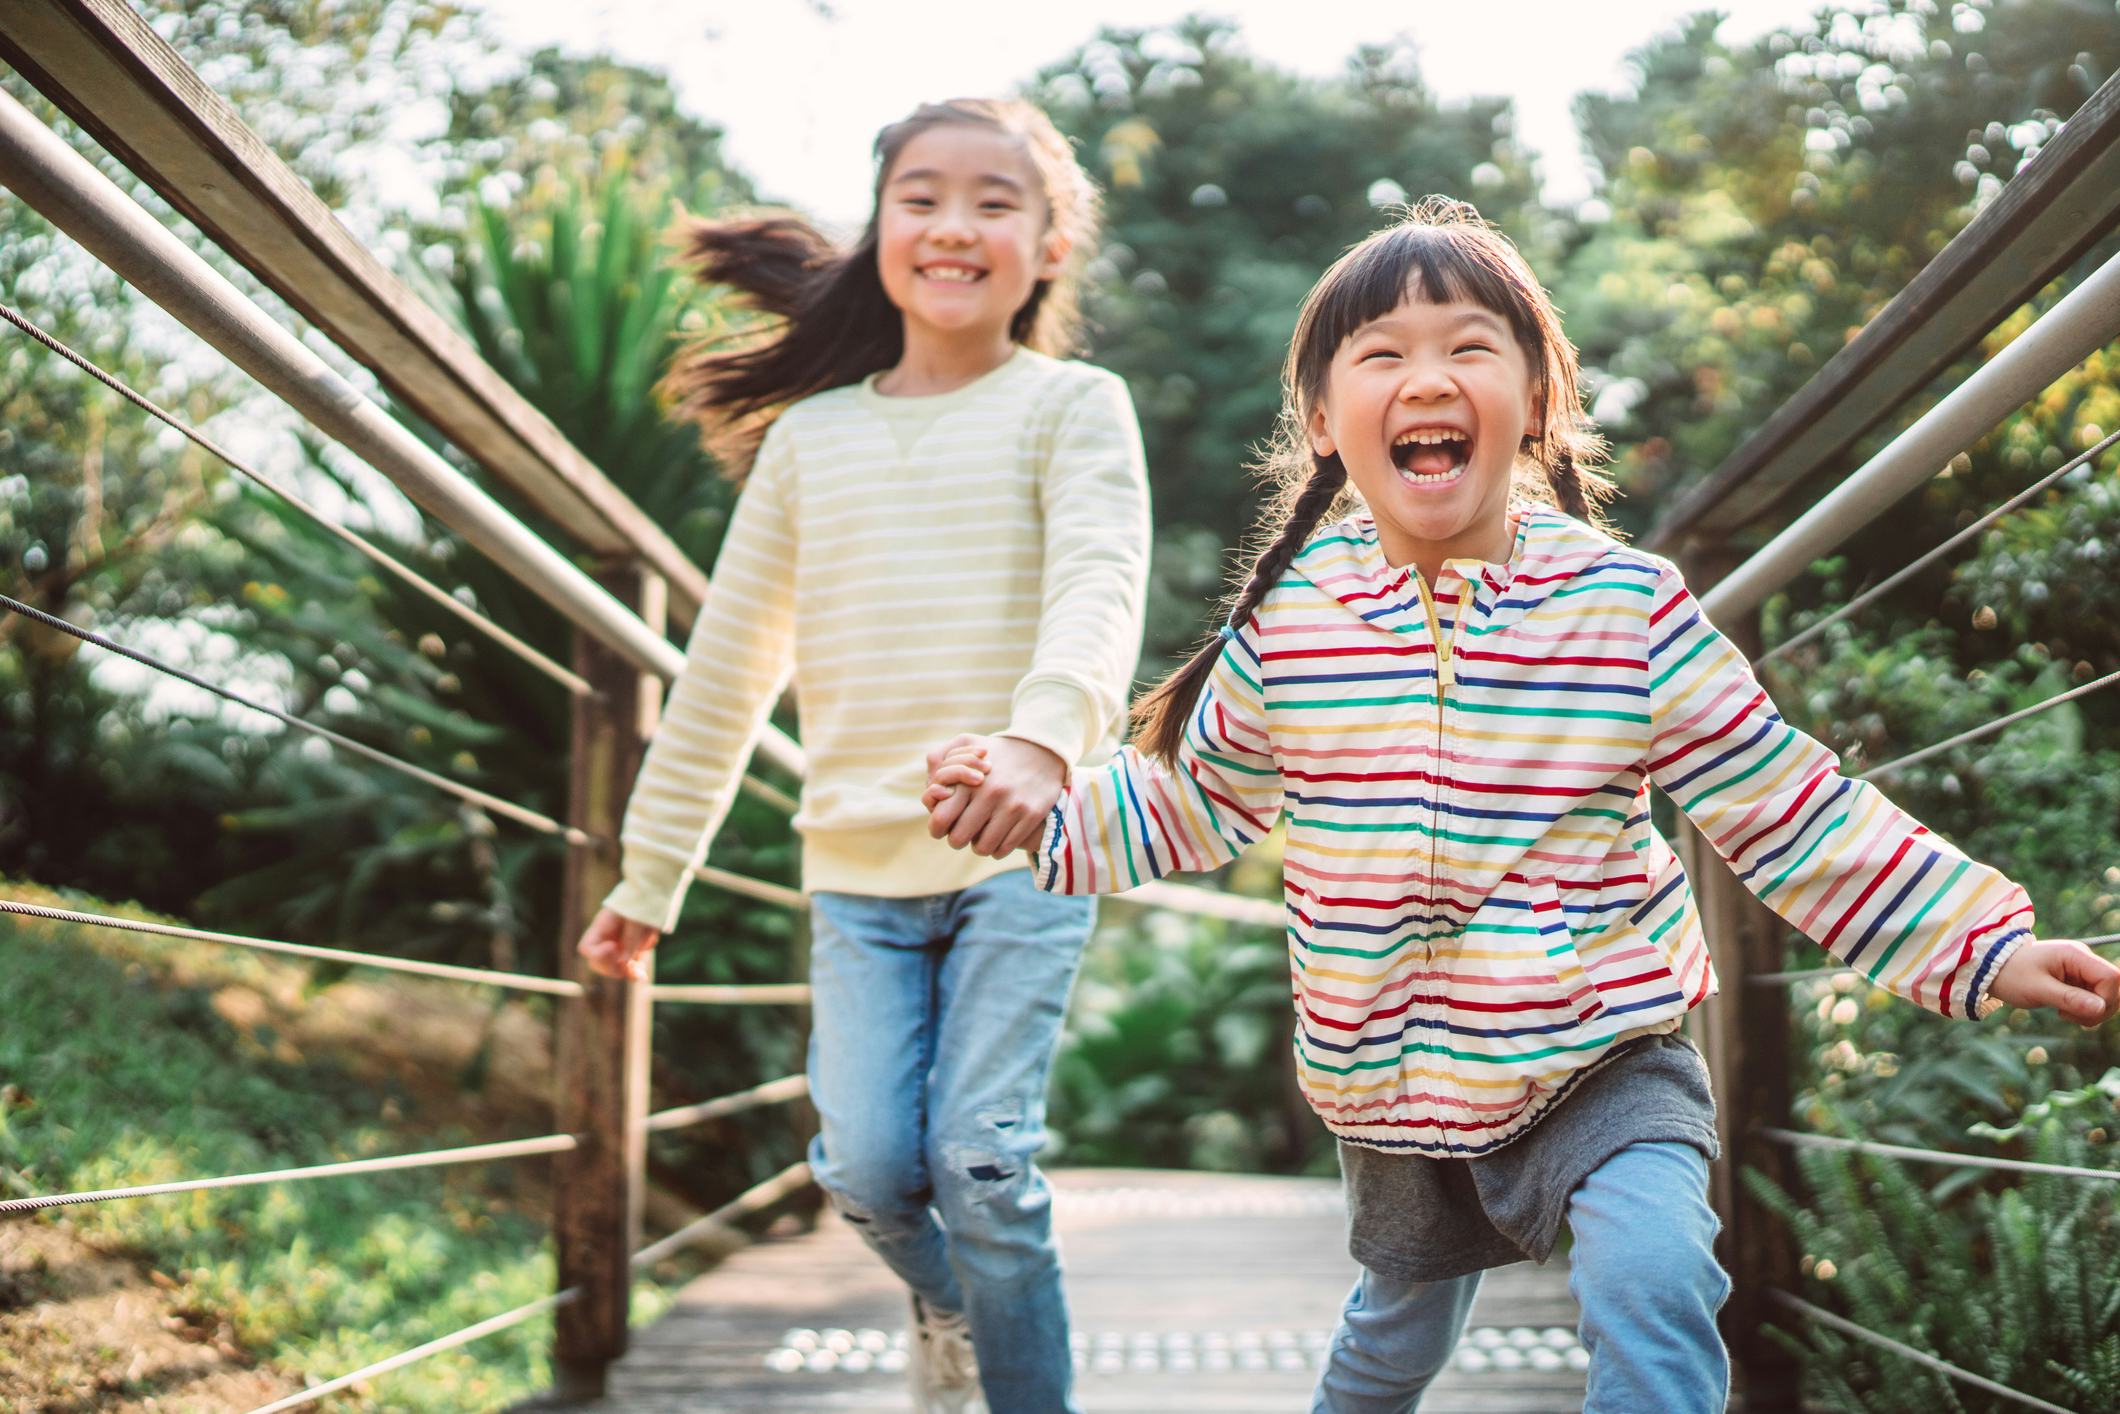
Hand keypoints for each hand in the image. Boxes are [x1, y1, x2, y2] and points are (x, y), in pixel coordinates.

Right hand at [575, 906, 659, 981]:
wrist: (656, 893)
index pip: (587, 948)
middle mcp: (608, 938)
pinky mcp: (633, 950)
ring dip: (626, 973)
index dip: (597, 954)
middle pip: (598, 963)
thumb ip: (630, 938)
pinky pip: (630, 967)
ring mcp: (620, 945)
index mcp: (602, 927)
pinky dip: (635, 972)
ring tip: (639, 975)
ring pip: (616, 968)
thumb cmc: (643, 900)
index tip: (613, 947)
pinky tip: (642, 976)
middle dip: (611, 969)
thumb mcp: (636, 917)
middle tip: (627, 967)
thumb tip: (623, 963)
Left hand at [923, 733, 1065, 856]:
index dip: (937, 827)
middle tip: (963, 832)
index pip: (941, 820)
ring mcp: (1013, 806)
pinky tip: (998, 837)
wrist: (1042, 750)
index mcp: (970, 780)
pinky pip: (1005, 847)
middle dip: (957, 838)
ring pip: (983, 848)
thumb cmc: (996, 752)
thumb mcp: (966, 743)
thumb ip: (940, 758)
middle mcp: (991, 794)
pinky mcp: (1031, 815)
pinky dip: (998, 848)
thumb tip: (931, 788)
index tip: (943, 826)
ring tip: (981, 835)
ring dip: (979, 845)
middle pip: (959, 839)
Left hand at [1987, 940, 2119, 1027]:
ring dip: (2091, 1012)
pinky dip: (2085, 1010)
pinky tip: (2065, 1011)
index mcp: (2075, 954)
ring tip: (2063, 1013)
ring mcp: (2081, 969)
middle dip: (2099, 1009)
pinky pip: (2094, 999)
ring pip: (2106, 996)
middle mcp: (2083, 959)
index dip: (2105, 999)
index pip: (2112, 977)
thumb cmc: (2011, 975)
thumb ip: (2069, 998)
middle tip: (2068, 1016)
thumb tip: (2100, 1008)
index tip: (2080, 1011)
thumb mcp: (2037, 989)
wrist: (1991, 969)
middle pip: (2114, 988)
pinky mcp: (2077, 980)